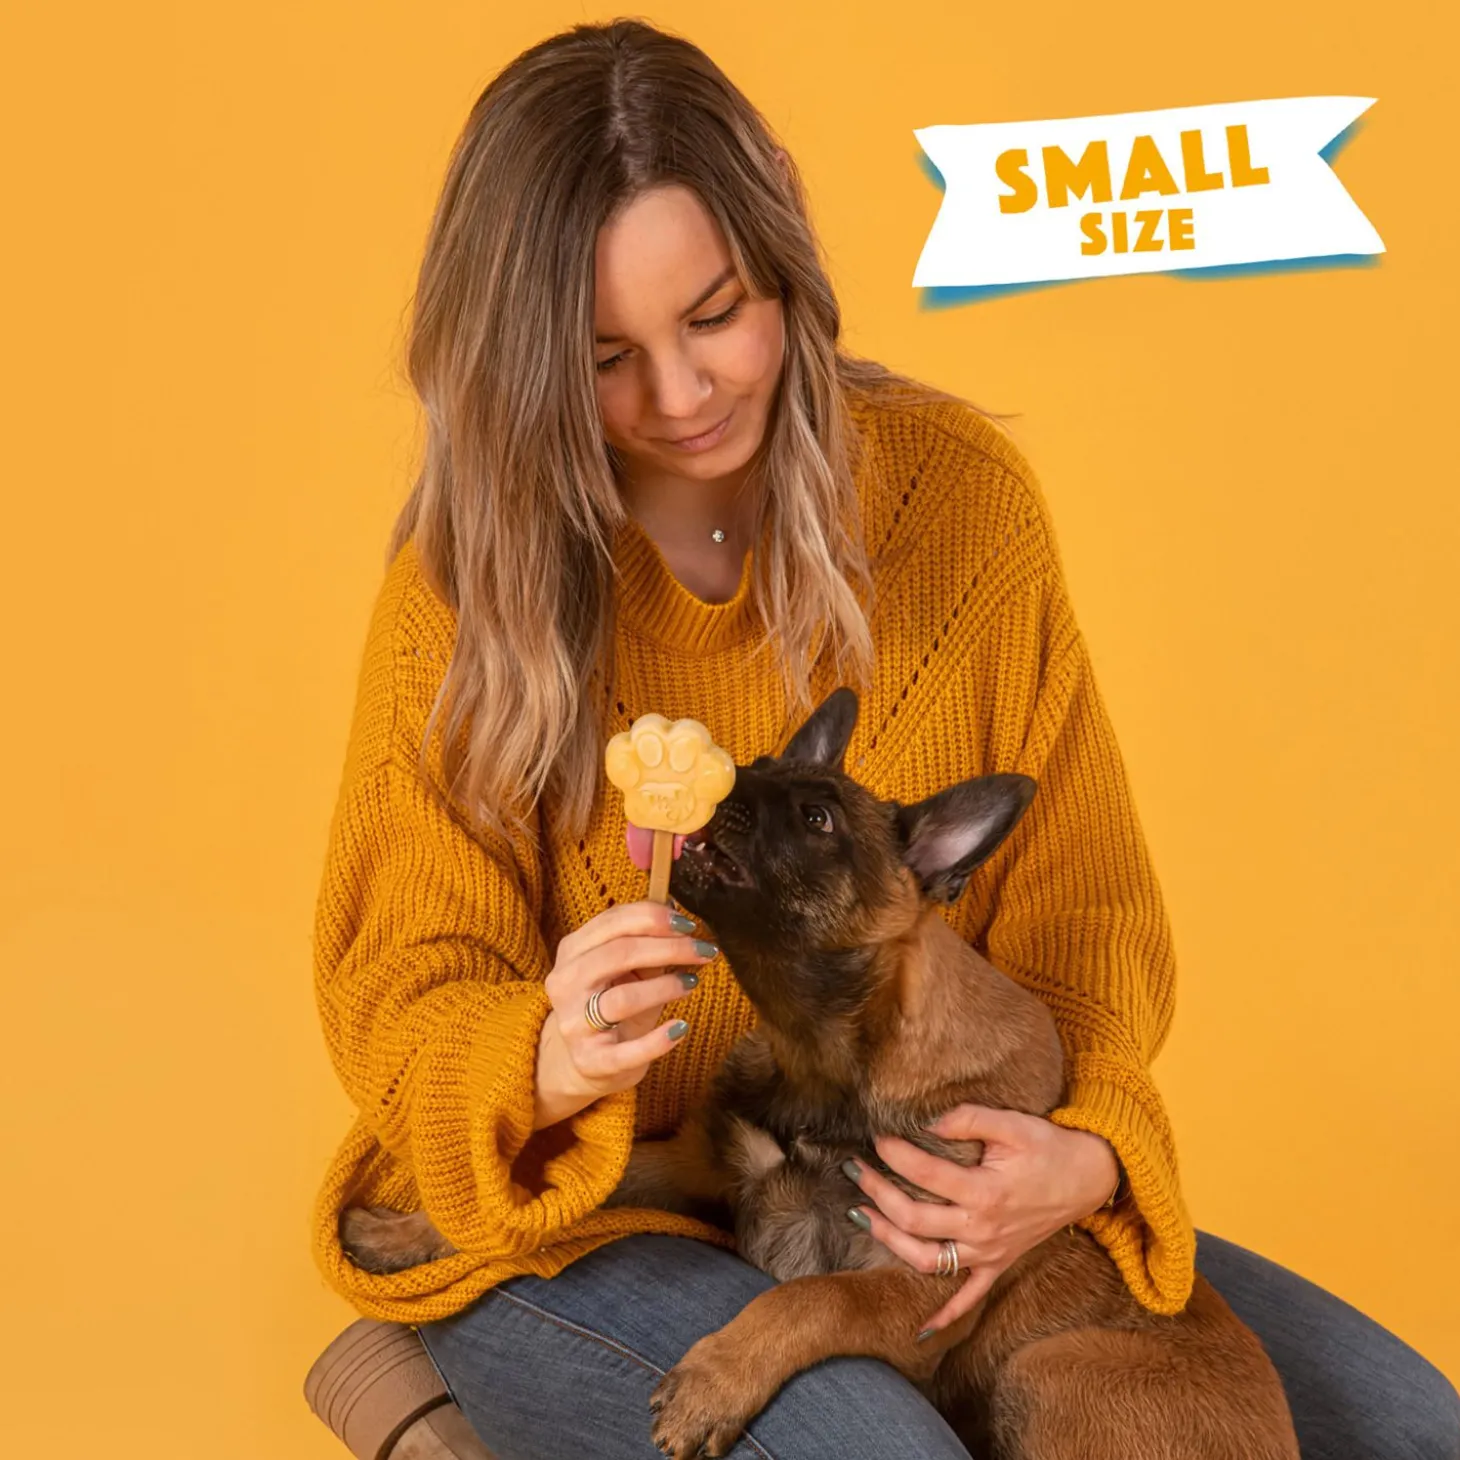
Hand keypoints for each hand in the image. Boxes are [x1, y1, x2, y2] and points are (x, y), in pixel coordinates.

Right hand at [534, 850, 713, 1128]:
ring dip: (665, 987)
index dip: (653, 918)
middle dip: (668, 948)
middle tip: (703, 951)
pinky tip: (680, 1028)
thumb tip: (680, 919)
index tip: (688, 924)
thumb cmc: (612, 1003)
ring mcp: (575, 1024)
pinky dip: (659, 1039)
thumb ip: (647, 945)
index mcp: (571, 952)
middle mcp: (566, 984)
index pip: (612, 923)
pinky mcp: (591, 1061)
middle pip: (619, 954)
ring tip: (691, 983)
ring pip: (623, 998)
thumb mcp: (625, 970)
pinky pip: (629, 1051)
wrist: (584, 1061)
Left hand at [844, 1105, 1119, 1335]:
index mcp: (986, 1192)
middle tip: (855, 1168)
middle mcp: (983, 1229)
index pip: (926, 1174)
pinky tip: (918, 1330)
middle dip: (878, 1192)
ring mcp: (989, 1253)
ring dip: (889, 1239)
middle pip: (915, 1218)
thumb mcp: (1012, 1123)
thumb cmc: (1047, 1147)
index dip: (896, 1155)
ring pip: (927, 1259)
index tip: (877, 1139)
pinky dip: (944, 1315)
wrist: (1088, 1177)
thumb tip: (927, 1122)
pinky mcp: (997, 1265)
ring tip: (860, 1214)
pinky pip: (969, 1298)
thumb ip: (968, 1119)